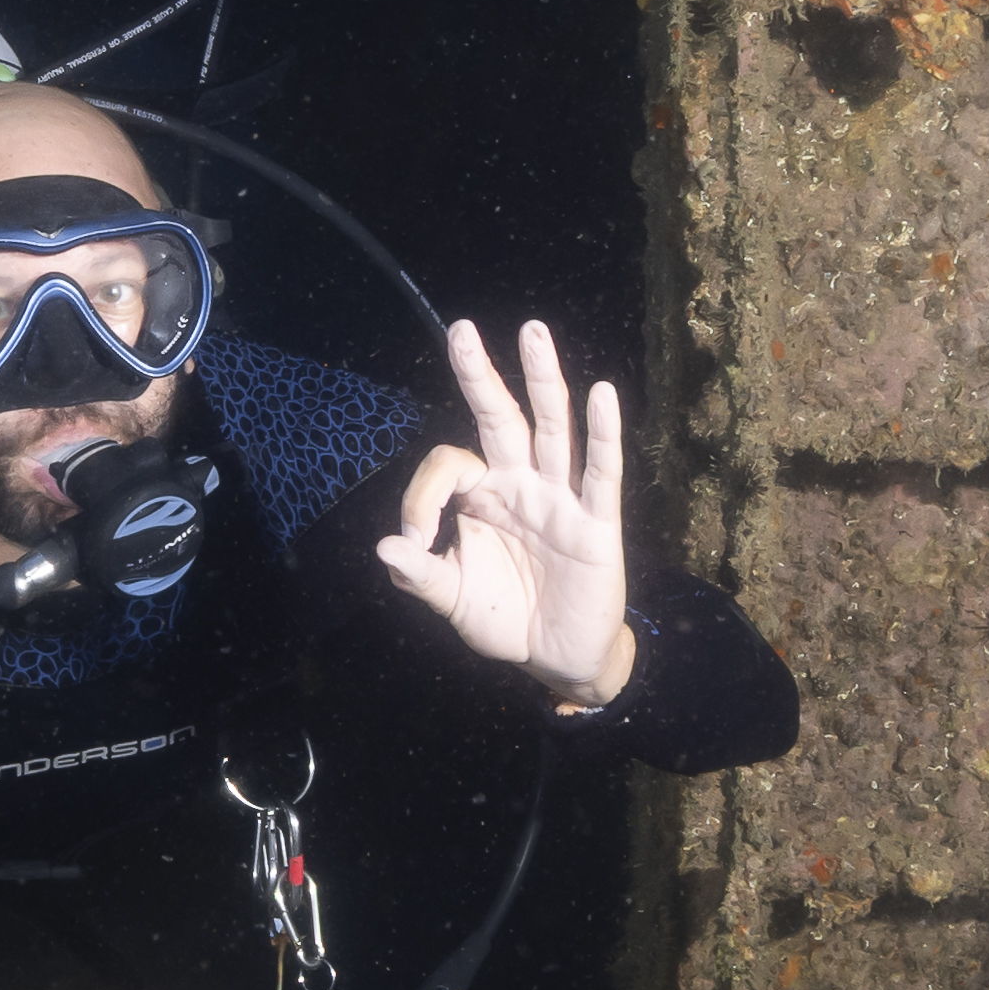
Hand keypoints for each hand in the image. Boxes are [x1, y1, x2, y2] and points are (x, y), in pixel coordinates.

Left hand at [374, 318, 635, 706]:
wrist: (557, 660)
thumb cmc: (506, 620)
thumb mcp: (453, 600)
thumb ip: (421, 575)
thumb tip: (385, 548)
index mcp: (483, 497)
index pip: (450, 465)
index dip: (423, 496)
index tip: (415, 541)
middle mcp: (521, 485)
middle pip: (499, 418)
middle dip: (481, 376)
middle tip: (460, 329)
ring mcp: (560, 499)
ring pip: (551, 429)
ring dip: (542, 380)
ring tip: (532, 331)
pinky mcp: (596, 524)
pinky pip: (601, 472)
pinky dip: (603, 433)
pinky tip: (602, 393)